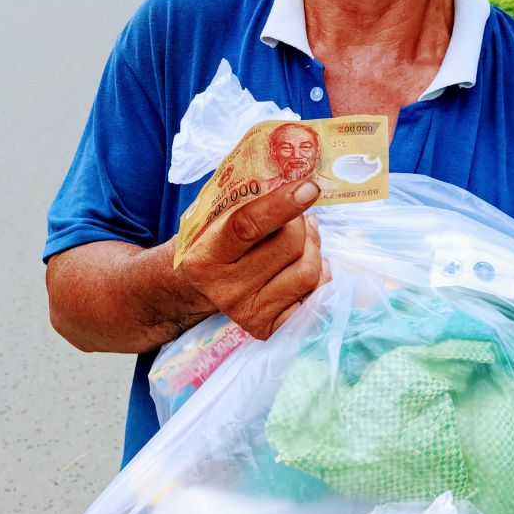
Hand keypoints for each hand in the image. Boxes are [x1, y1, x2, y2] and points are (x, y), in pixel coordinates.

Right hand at [179, 181, 329, 339]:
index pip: (248, 226)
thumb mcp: (216, 219)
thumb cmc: (214, 241)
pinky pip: (314, 296)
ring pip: (307, 271)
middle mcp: (224, 289)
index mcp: (205, 256)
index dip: (282, 204)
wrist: (196, 286)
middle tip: (297, 217)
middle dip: (300, 224)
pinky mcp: (268, 329)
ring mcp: (246, 313)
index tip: (309, 188)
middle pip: (288, 246)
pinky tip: (303, 264)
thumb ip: (248, 202)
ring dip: (313, 247)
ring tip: (303, 239)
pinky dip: (318, 275)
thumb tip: (299, 184)